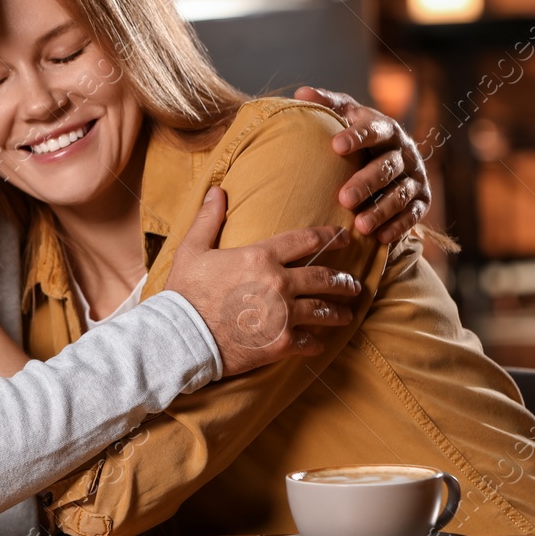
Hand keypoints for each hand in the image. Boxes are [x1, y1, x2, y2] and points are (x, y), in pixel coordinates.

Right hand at [165, 187, 358, 376]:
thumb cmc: (185, 293)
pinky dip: (317, 342)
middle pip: (324, 277)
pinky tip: (319, 341)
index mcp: (261, 257)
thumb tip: (217, 191)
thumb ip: (209, 219)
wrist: (182, 338)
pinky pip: (310, 342)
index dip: (329, 236)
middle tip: (353, 284)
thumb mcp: (192, 250)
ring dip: (338, 311)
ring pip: (324, 311)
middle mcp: (279, 283)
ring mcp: (284, 315)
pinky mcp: (281, 344)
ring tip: (345, 313)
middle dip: (343, 280)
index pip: (305, 240)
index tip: (345, 237)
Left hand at [295, 86, 429, 243]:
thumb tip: (302, 92)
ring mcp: (415, 176)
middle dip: (367, 182)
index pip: (374, 129)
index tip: (335, 145)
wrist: (391, 154)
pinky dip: (398, 226)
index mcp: (386, 128)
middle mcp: (405, 151)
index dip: (357, 137)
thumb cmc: (359, 133)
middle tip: (344, 198)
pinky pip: (413, 215)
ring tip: (360, 226)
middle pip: (387, 167)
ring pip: (401, 193)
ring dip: (382, 209)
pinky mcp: (422, 199)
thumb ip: (327, 104)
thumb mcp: (346, 114)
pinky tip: (381, 238)